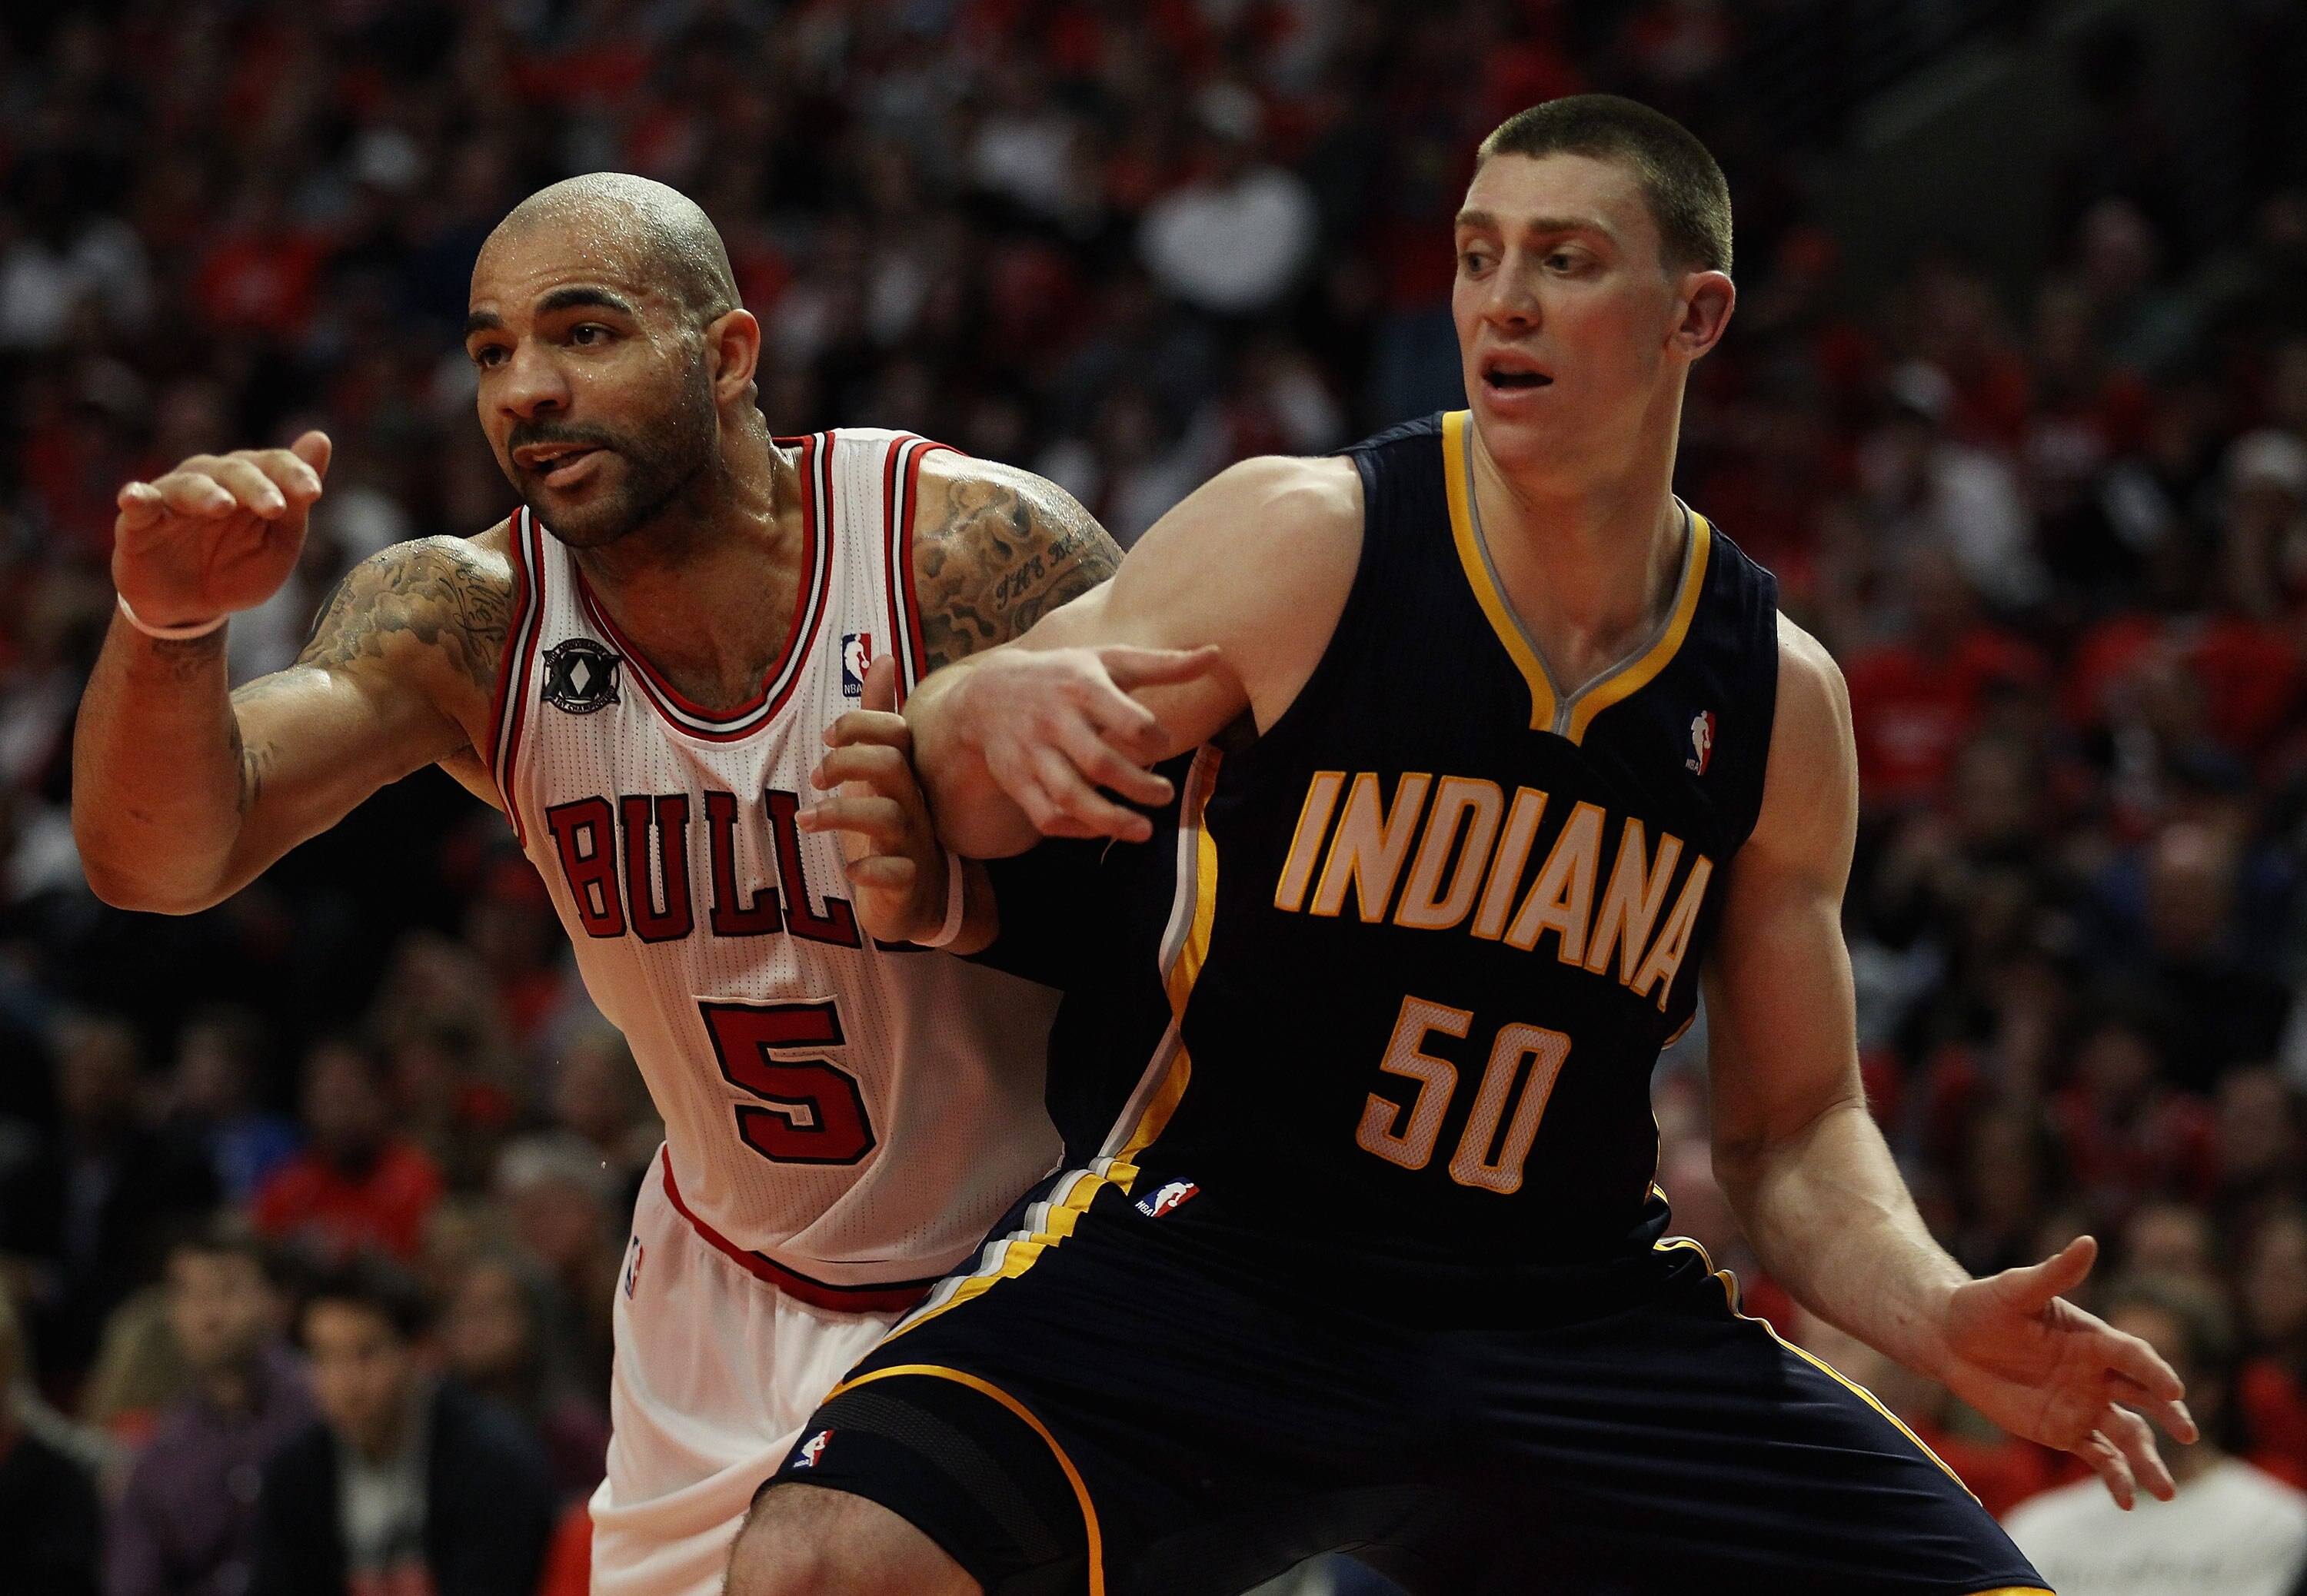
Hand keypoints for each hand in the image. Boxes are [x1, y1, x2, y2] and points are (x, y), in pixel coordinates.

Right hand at [113, 431, 331, 628]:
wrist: (193, 607)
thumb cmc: (240, 568)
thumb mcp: (279, 543)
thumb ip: (297, 499)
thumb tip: (319, 438)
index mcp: (249, 481)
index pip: (274, 465)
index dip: (294, 473)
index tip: (313, 492)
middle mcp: (210, 479)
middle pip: (235, 471)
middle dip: (257, 487)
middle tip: (276, 508)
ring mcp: (172, 497)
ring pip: (189, 486)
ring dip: (207, 494)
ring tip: (223, 506)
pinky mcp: (138, 521)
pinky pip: (137, 503)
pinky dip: (136, 498)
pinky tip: (136, 497)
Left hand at [798, 655, 951, 943]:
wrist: (919, 899)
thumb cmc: (892, 828)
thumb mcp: (880, 771)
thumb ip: (877, 718)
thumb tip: (882, 657)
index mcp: (906, 776)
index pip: (895, 734)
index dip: (860, 725)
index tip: (827, 738)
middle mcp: (913, 804)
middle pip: (890, 766)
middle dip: (847, 762)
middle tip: (815, 779)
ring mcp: (912, 843)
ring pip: (888, 817)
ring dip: (841, 813)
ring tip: (806, 819)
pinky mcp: (906, 883)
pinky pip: (896, 873)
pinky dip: (870, 871)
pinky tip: (850, 871)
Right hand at [949, 642, 1222, 841]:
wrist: (988, 693)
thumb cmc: (1065, 675)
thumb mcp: (1108, 660)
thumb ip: (1162, 663)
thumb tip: (1216, 654)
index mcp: (1081, 686)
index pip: (1126, 719)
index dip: (1154, 737)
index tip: (1165, 744)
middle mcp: (1054, 721)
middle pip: (1100, 763)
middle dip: (1138, 786)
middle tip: (1167, 795)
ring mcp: (1032, 755)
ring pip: (1069, 796)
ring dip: (1109, 820)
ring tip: (1144, 832)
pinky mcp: (1016, 781)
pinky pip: (1046, 815)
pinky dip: (1076, 829)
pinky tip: (1103, 829)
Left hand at [1933, 1235, 2195, 1507]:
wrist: (1948, 1337)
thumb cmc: (1982, 1305)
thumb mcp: (2016, 1288)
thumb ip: (2054, 1273)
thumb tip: (2088, 1241)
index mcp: (2093, 1338)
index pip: (2133, 1356)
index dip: (2153, 1371)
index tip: (2172, 1389)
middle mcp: (2098, 1374)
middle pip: (2144, 1398)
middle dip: (2168, 1415)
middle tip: (2187, 1434)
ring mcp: (2084, 1405)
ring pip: (2129, 1436)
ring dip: (2149, 1462)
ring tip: (2166, 1491)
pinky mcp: (2065, 1431)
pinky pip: (2098, 1458)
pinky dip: (2115, 1479)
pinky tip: (2128, 1501)